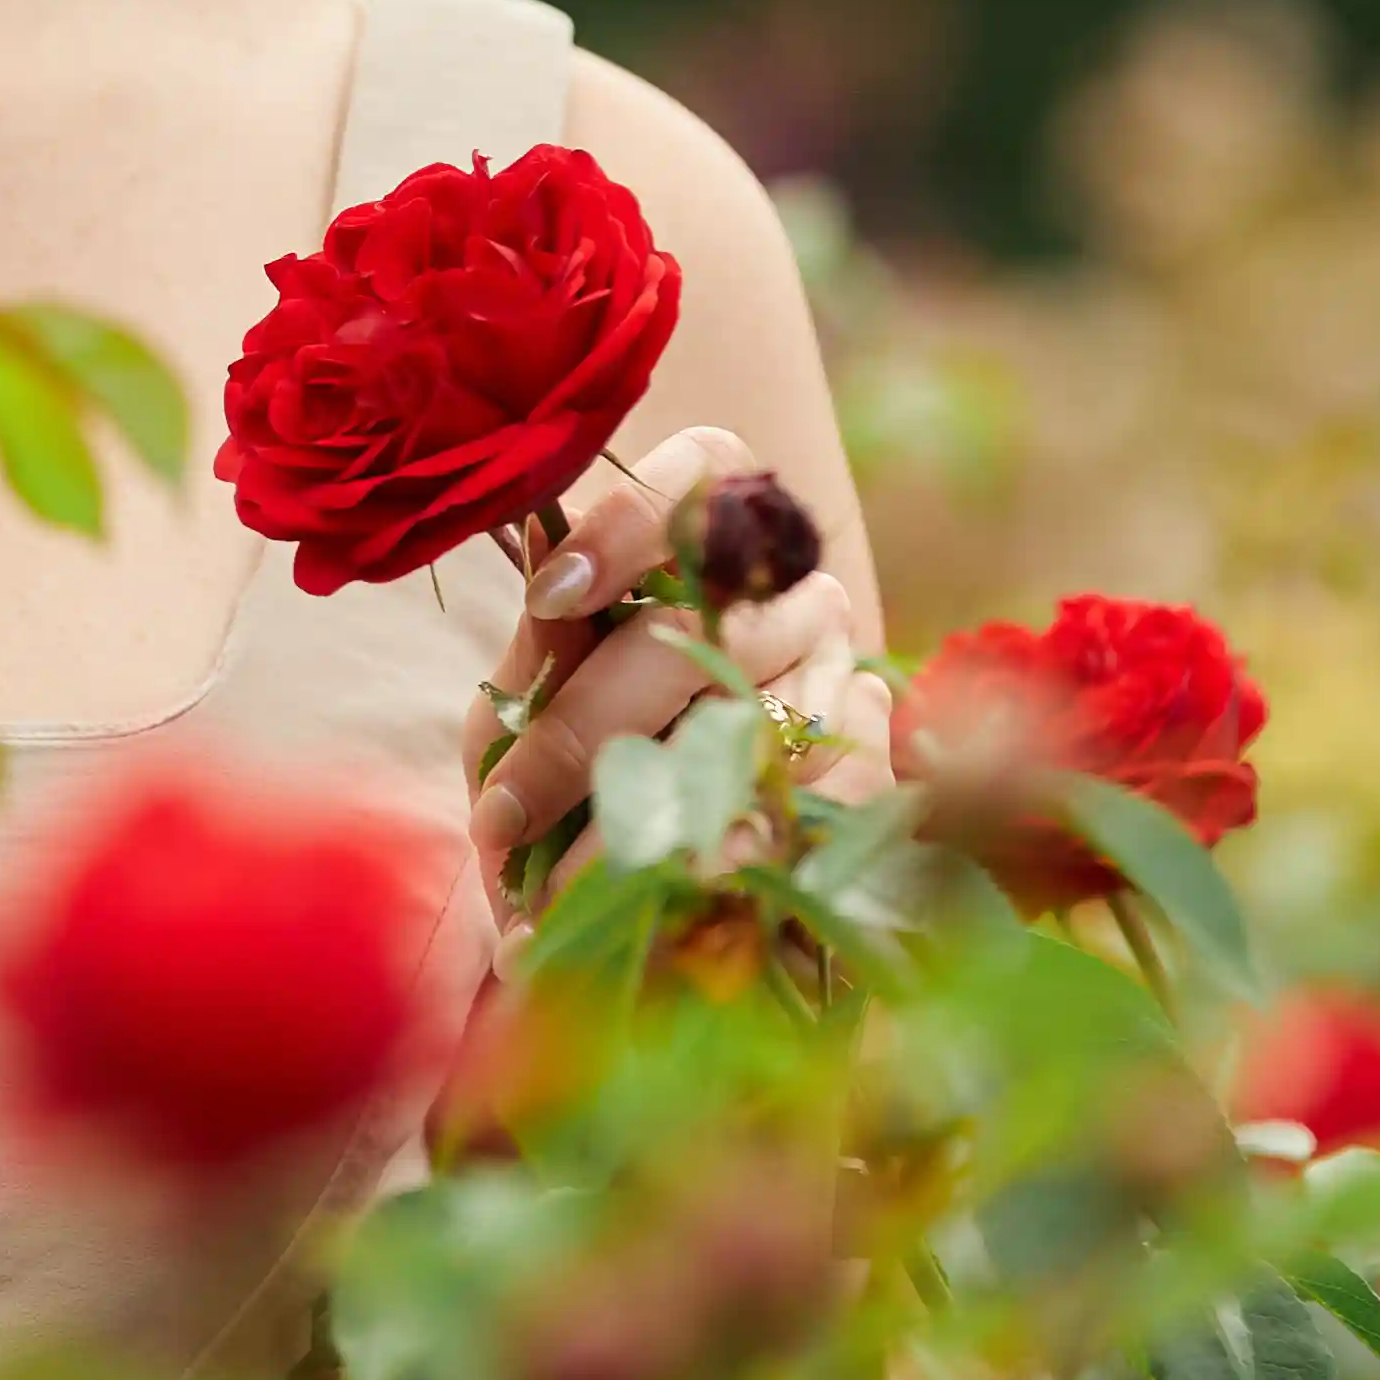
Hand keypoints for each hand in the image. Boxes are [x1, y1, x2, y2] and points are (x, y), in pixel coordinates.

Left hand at [462, 421, 891, 919]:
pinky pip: (807, 803)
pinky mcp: (872, 768)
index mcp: (701, 544)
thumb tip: (545, 541)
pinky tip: (660, 893)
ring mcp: (838, 677)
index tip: (552, 598)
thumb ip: (541, 643)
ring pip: (751, 723)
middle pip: (703, 626)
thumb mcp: (519, 709)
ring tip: (557, 881)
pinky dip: (719, 855)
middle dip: (589, 729)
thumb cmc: (554, 779)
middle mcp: (786, 593)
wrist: (618, 913)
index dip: (631, 522)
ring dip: (642, 813)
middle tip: (508, 811)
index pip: (704, 466)